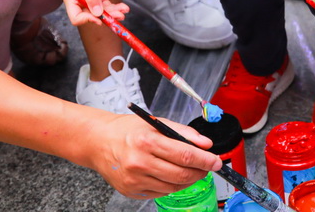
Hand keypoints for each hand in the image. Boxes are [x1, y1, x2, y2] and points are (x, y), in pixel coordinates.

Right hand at [63, 0, 126, 25]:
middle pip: (92, 16)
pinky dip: (114, 6)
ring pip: (101, 10)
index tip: (100, 17)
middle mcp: (80, 0)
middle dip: (105, 17)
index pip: (77, 17)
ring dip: (112, 13)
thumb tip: (97, 14)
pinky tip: (123, 7)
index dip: (88, 20)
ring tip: (123, 12)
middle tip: (118, 17)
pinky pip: (106, 4)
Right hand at [89, 114, 220, 198]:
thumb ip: (183, 133)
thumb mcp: (155, 123)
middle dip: (200, 171)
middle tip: (207, 166)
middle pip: (181, 175)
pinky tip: (172, 175)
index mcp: (147, 141)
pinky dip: (172, 185)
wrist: (98, 142)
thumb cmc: (127, 130)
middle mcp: (139, 163)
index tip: (216, 161)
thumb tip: (206, 144)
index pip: (185, 154)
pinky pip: (161, 192)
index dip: (205, 160)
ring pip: (173, 187)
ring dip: (188, 180)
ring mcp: (135, 180)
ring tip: (191, 170)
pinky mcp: (132, 191)